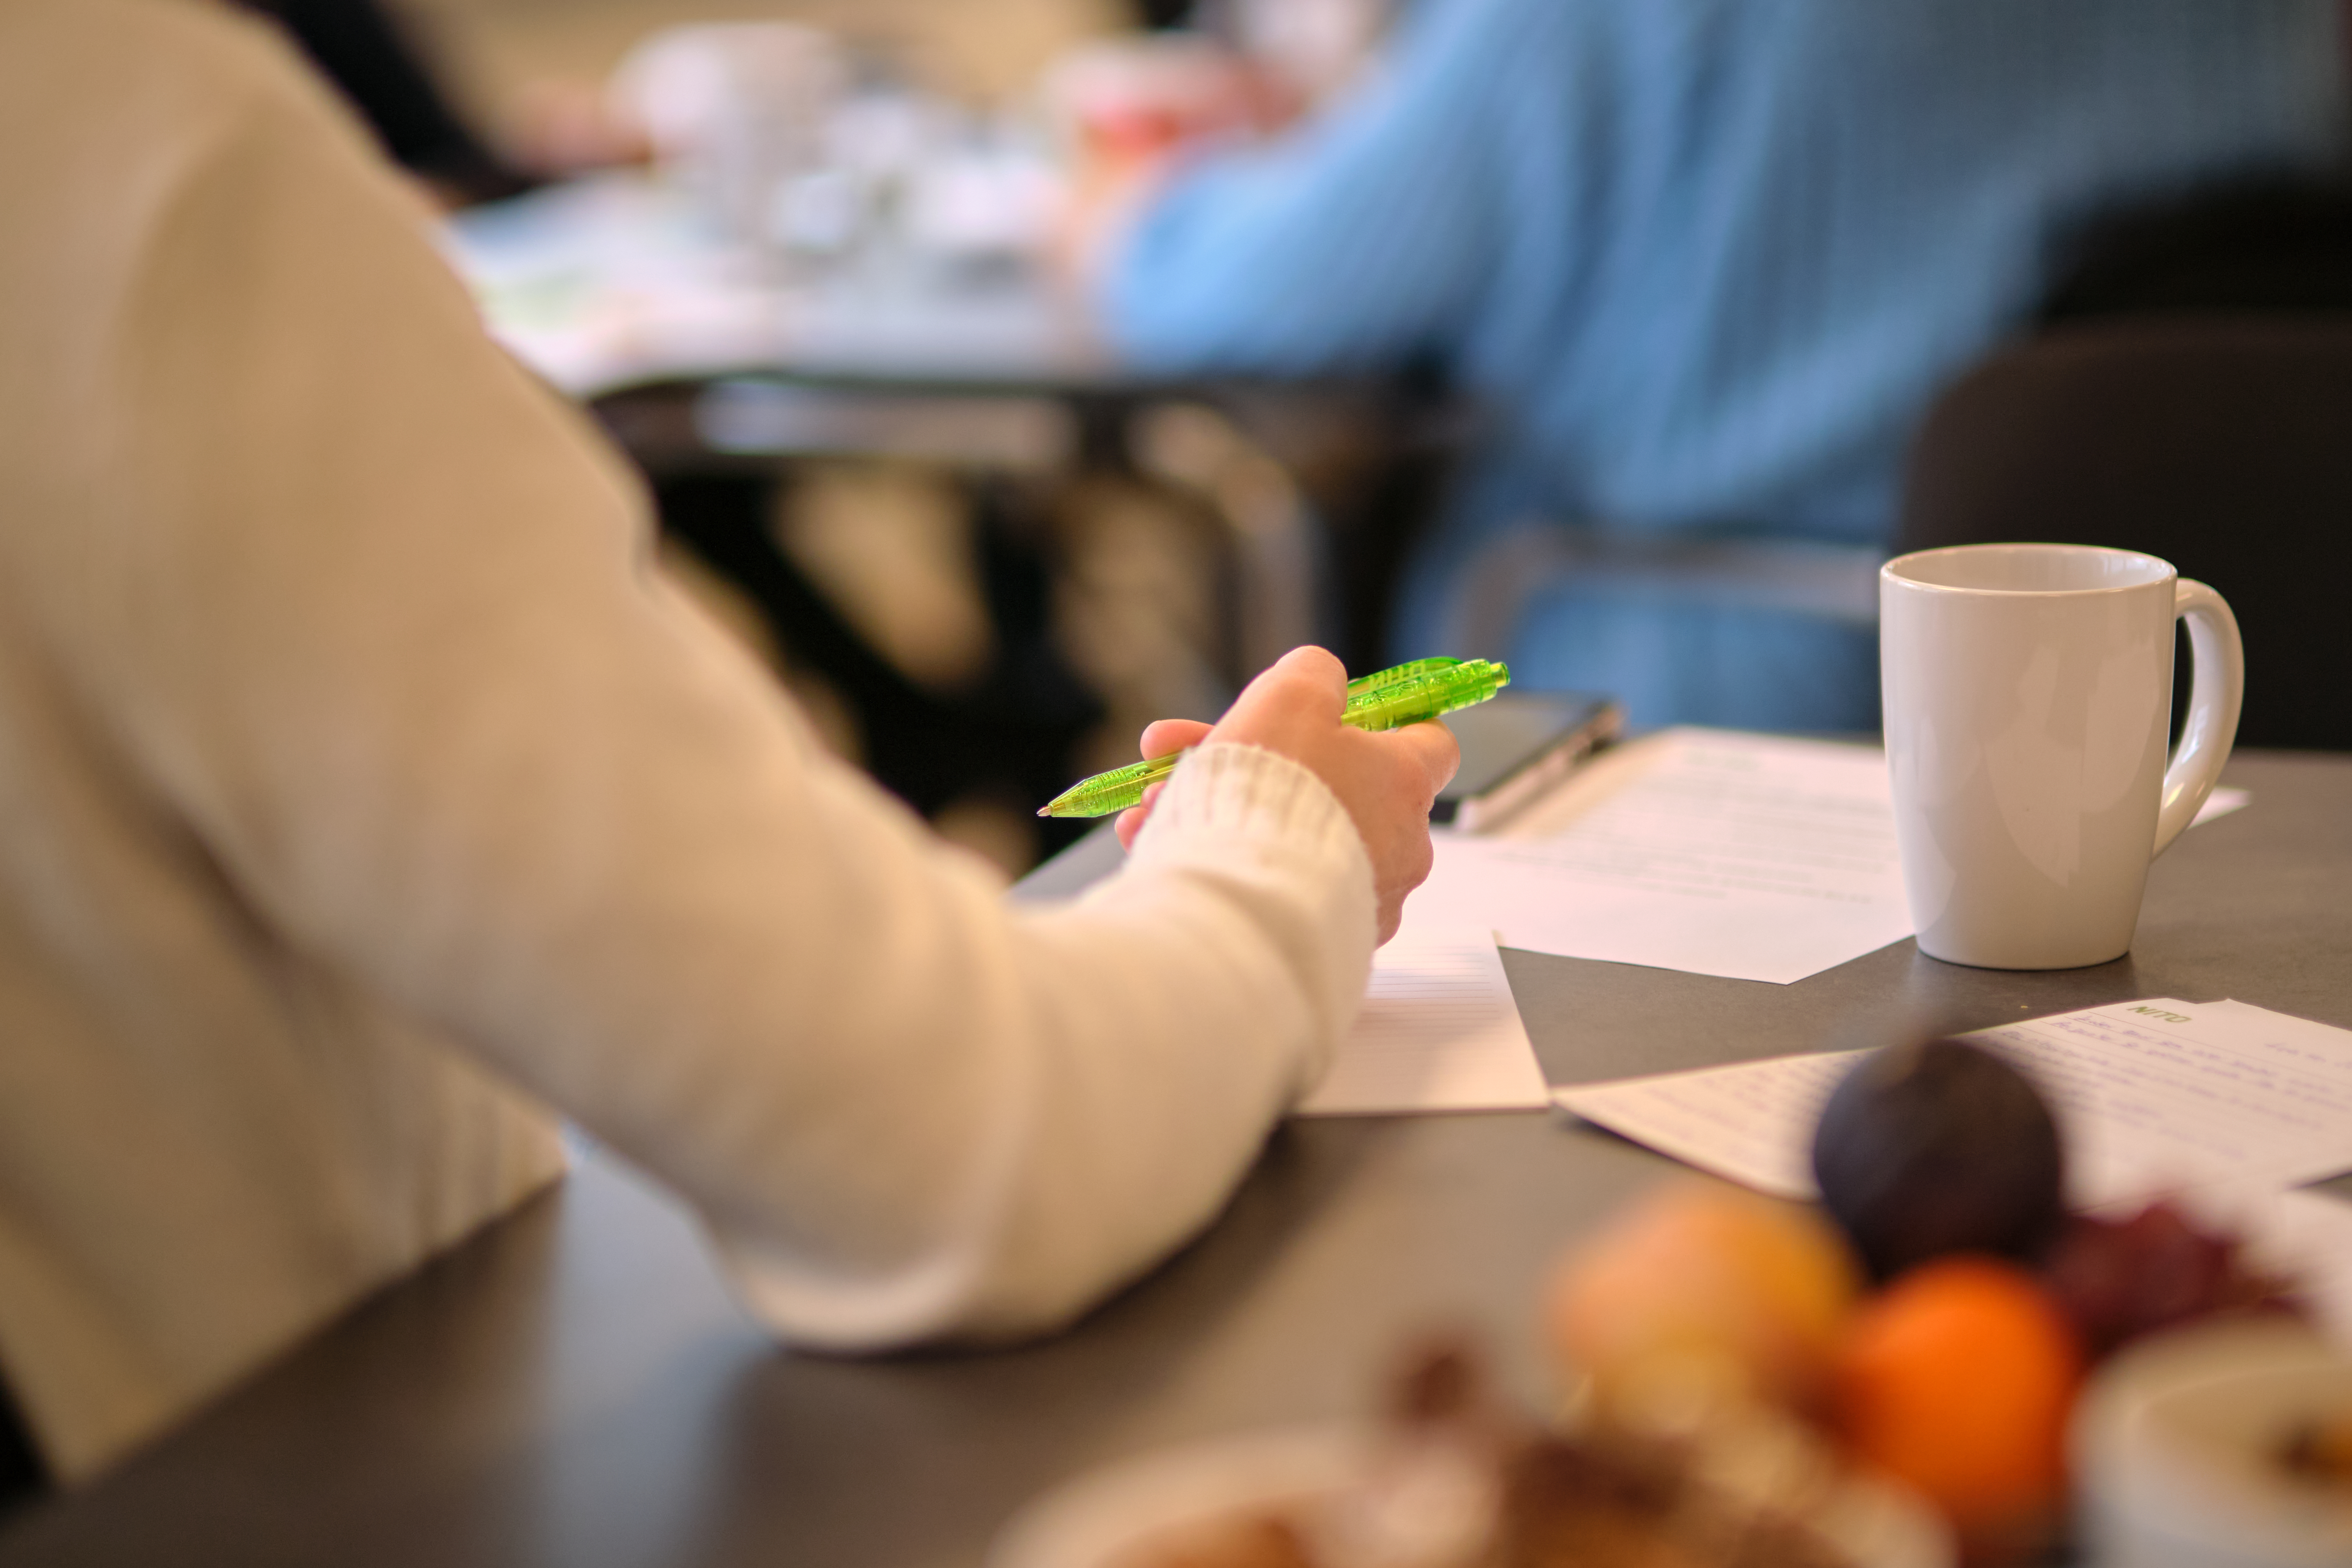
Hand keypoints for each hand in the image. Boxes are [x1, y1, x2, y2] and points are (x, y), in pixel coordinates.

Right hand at [1115, 647, 1458, 941]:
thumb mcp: (1291, 696)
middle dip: (1262, 765)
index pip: (1432, 744)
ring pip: (1295, 839)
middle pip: (1337, 789)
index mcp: (1405, 782)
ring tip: (1156, 806)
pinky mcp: (1327, 941)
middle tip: (1193, 755)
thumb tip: (1319, 678)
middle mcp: (1402, 847)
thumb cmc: (1274, 793)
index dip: (1390, 724)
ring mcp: (1367, 901)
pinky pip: (1278, 888)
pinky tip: (1163, 846)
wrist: (1242, 902)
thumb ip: (1313, 673)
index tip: (1349, 720)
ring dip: (1233, 813)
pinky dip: (1232, 864)